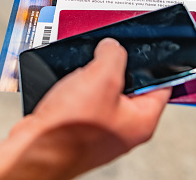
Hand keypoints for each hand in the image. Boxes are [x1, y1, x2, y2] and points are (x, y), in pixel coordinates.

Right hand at [11, 38, 171, 178]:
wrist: (32, 150)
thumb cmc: (69, 128)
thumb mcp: (101, 78)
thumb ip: (113, 55)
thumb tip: (112, 46)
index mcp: (141, 121)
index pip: (162, 85)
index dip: (155, 63)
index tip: (147, 48)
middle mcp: (124, 128)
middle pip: (129, 85)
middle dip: (115, 67)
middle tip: (105, 56)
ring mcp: (102, 129)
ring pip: (103, 91)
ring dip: (92, 77)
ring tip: (81, 73)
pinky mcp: (81, 128)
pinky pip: (84, 100)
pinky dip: (76, 89)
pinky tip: (67, 85)